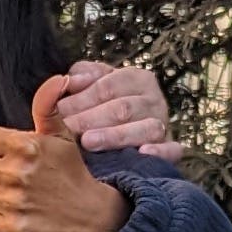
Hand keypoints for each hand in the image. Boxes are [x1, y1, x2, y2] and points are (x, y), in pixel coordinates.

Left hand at [0, 77, 131, 231]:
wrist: (92, 216)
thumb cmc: (72, 173)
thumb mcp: (63, 136)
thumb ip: (48, 106)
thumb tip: (57, 78)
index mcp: (25, 145)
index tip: (4, 153)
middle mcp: (16, 173)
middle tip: (6, 174)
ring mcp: (12, 202)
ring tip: (9, 193)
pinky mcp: (10, 228)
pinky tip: (12, 211)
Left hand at [49, 58, 186, 163]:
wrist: (124, 139)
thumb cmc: (101, 108)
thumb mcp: (91, 86)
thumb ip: (79, 77)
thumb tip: (70, 80)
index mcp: (137, 79)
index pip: (107, 87)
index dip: (82, 98)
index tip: (59, 111)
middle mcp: (154, 100)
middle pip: (123, 108)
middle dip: (91, 118)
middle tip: (66, 129)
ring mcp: (163, 126)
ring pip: (145, 128)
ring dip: (116, 135)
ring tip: (88, 142)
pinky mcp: (170, 150)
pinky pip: (172, 150)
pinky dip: (160, 152)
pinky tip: (143, 153)